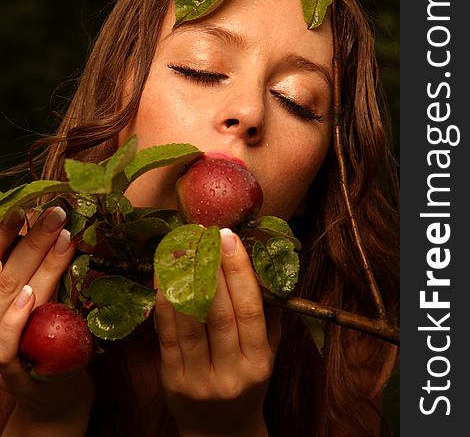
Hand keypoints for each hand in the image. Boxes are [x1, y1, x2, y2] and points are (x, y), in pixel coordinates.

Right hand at [0, 207, 93, 428]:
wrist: (51, 392)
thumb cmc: (46, 338)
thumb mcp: (42, 300)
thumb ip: (41, 272)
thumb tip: (58, 229)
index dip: (6, 233)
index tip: (26, 205)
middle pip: (5, 270)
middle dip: (31, 239)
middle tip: (57, 212)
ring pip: (8, 297)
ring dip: (35, 265)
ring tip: (59, 238)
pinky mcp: (8, 369)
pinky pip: (4, 343)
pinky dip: (14, 318)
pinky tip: (30, 295)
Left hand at [155, 228, 280, 436]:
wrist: (220, 433)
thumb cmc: (247, 384)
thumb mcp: (268, 354)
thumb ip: (267, 314)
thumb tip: (260, 263)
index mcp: (258, 364)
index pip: (249, 310)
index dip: (239, 271)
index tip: (229, 238)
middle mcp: (229, 373)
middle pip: (219, 312)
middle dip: (211, 267)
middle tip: (204, 234)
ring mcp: (198, 379)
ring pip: (189, 321)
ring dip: (183, 278)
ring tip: (181, 246)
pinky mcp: (171, 380)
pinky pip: (166, 334)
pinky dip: (164, 300)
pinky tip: (163, 275)